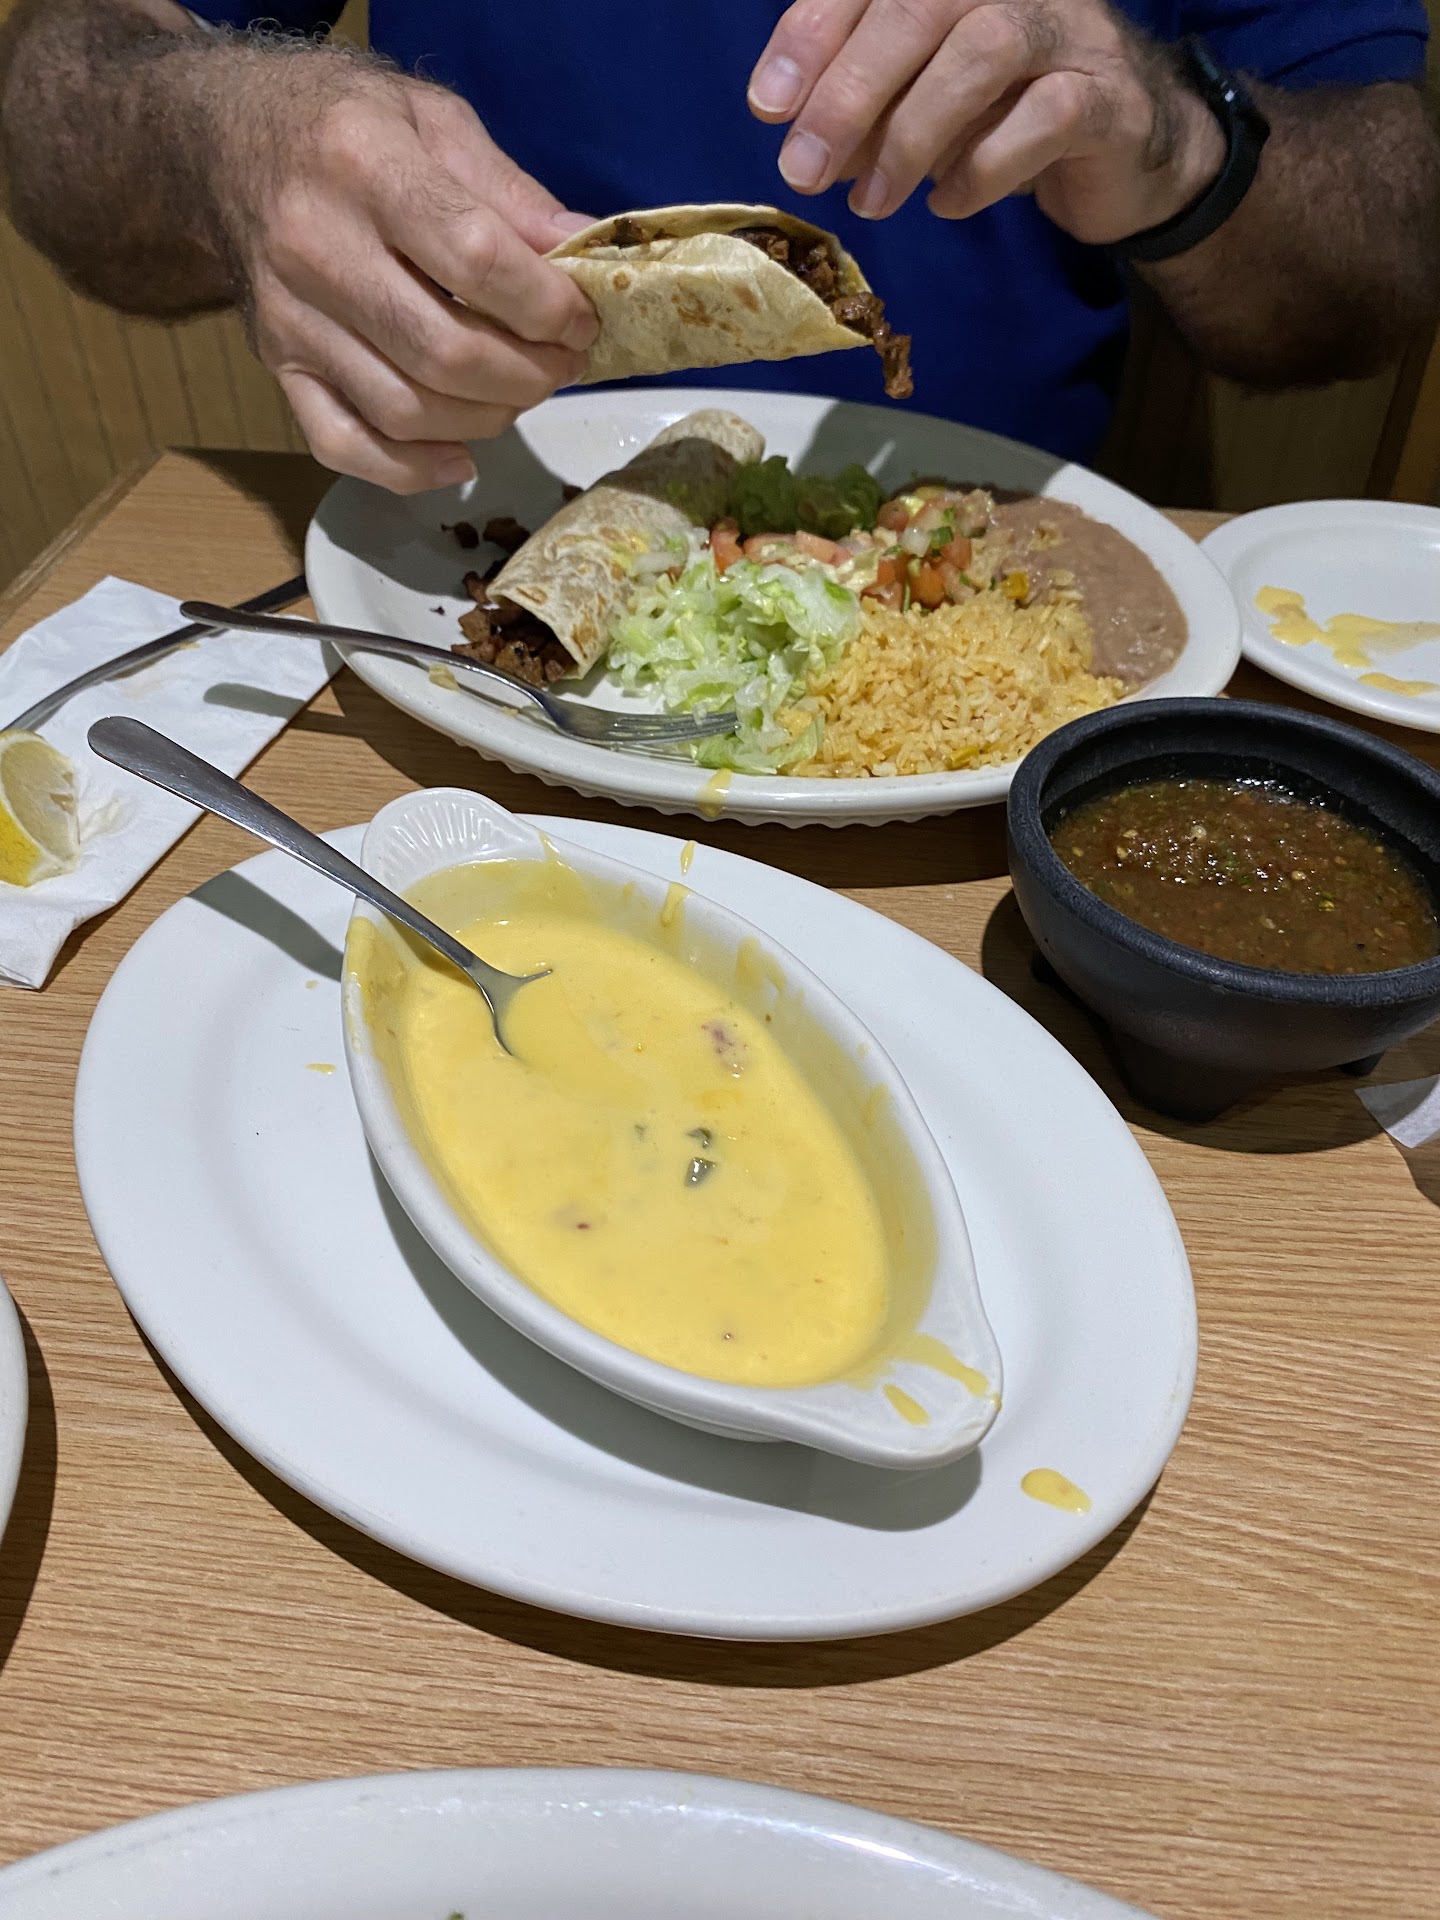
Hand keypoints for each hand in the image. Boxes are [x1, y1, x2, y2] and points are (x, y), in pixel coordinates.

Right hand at [209, 60, 598, 491]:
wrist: (228, 143)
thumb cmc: (347, 125)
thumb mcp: (433, 118)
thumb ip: (511, 192)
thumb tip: (585, 254)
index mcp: (363, 164)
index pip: (476, 260)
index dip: (547, 306)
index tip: (581, 319)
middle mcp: (315, 246)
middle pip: (445, 352)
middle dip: (528, 374)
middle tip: (561, 363)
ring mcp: (290, 317)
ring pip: (405, 410)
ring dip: (485, 419)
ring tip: (519, 391)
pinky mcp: (277, 364)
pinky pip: (342, 445)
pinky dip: (409, 470)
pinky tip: (459, 457)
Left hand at [748, 0, 1224, 242]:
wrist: (1131, 148)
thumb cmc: (1011, 112)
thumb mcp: (925, 101)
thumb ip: (868, 108)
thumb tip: (804, 140)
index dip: (812, 34)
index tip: (767, 104)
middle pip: (921, 3)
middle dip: (849, 92)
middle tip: (804, 169)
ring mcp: (1069, 30)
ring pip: (983, 49)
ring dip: (911, 135)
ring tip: (871, 203)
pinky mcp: (1108, 97)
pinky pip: (1045, 118)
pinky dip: (983, 169)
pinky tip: (948, 204)